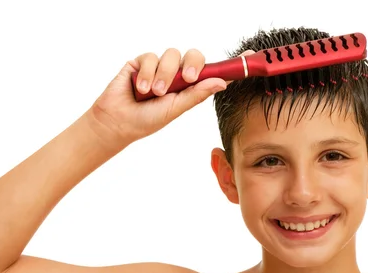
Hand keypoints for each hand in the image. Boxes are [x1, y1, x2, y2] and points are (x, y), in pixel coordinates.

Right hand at [88, 48, 245, 142]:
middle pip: (194, 56)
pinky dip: (147, 72)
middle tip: (186, 79)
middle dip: (192, 65)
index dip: (230, 64)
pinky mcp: (141, 62)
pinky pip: (151, 56)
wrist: (117, 121)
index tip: (250, 57)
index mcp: (189, 87)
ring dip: (163, 74)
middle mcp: (176, 74)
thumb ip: (196, 94)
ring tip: (154, 92)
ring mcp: (159, 66)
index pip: (211, 71)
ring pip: (172, 55)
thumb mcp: (175, 109)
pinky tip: (141, 88)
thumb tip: (221, 82)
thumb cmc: (146, 120)